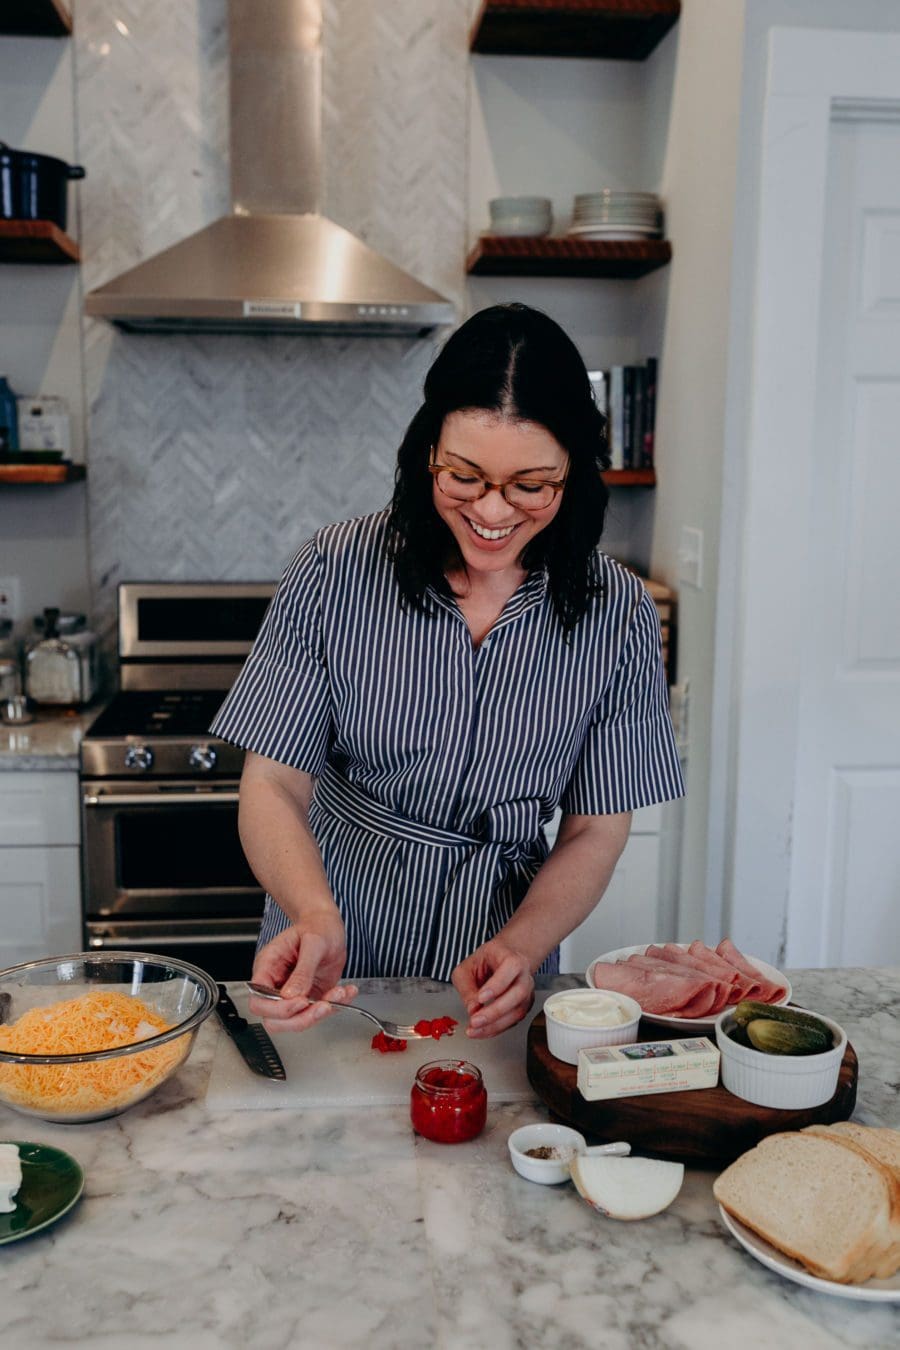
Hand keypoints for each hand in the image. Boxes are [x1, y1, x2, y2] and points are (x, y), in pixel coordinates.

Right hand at [247, 910, 356, 1032]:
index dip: (277, 1008)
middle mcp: (277, 983)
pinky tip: (346, 992)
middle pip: (274, 1019)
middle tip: (322, 1005)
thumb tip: (291, 995)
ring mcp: (293, 993)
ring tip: (339, 994)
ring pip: (296, 1021)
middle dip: (300, 1018)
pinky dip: (335, 1007)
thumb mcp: (313, 942)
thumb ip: (303, 970)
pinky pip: (317, 1012)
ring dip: (319, 1014)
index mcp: (268, 967)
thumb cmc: (316, 926)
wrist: (329, 925)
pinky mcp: (310, 996)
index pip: (259, 1000)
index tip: (300, 1000)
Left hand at [451, 938, 534, 1038]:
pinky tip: (482, 1031)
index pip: (510, 968)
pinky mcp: (524, 1007)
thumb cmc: (486, 961)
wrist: (504, 960)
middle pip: (517, 994)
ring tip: (474, 1030)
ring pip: (518, 1011)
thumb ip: (466, 986)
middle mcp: (523, 975)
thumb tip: (472, 1009)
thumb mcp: (467, 967)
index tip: (480, 998)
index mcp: (511, 958)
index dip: (496, 985)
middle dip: (495, 1011)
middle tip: (475, 1020)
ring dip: (495, 1025)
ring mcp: (527, 992)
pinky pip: (513, 1021)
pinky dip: (496, 1029)